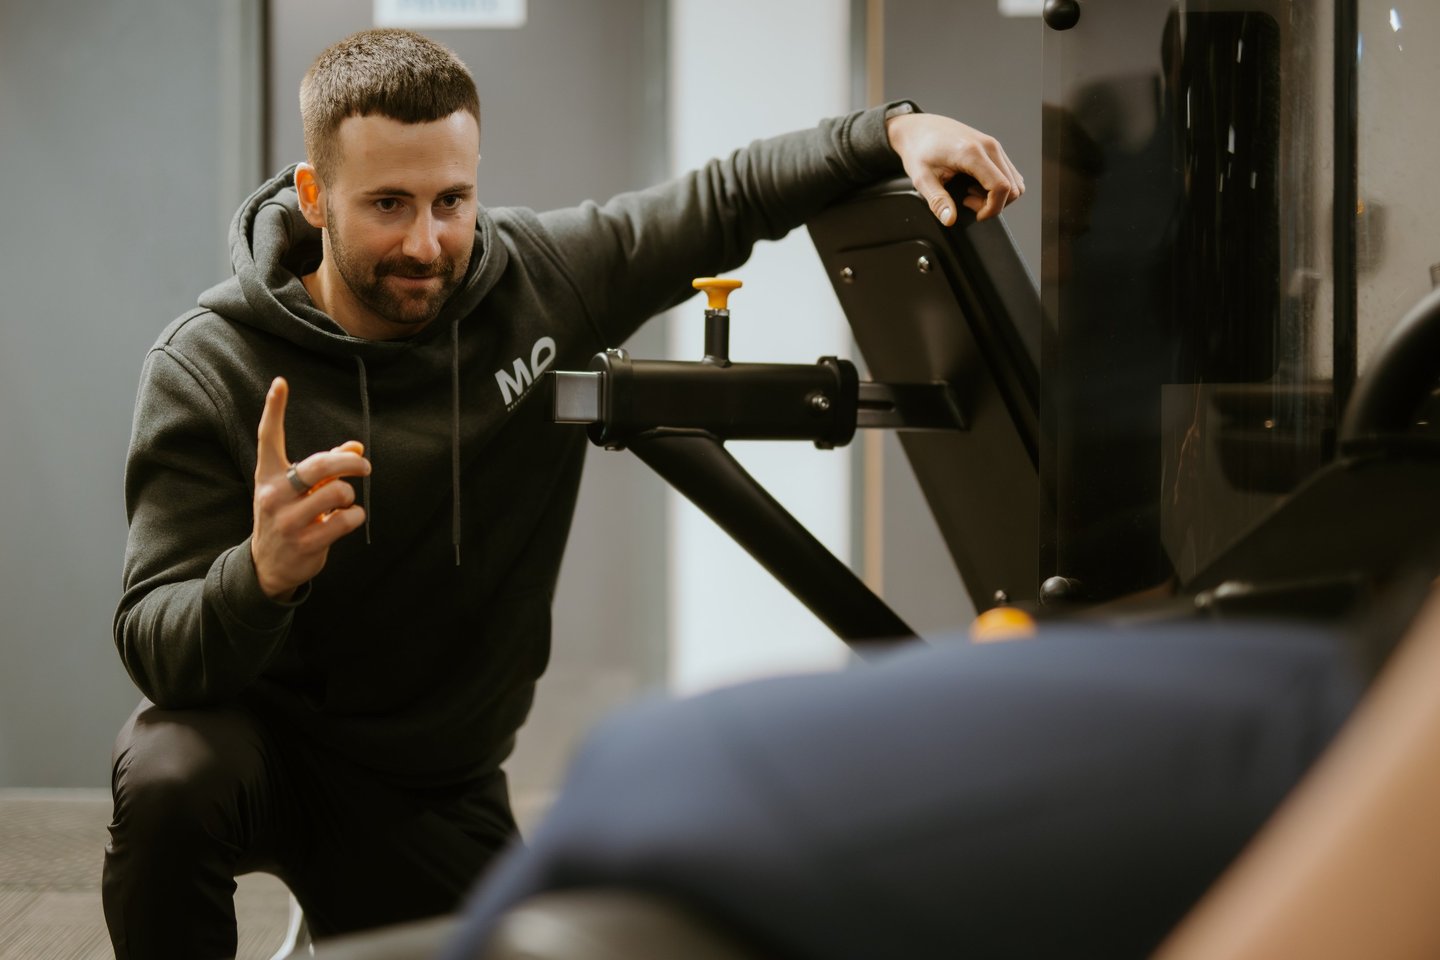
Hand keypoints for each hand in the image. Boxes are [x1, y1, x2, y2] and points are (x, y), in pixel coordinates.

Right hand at [250, 377, 369, 601]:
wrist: (269, 566)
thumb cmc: (288, 516)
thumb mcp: (298, 490)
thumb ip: (326, 468)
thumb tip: (357, 447)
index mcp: (268, 476)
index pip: (268, 437)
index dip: (274, 409)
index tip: (281, 382)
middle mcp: (274, 494)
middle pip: (321, 465)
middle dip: (351, 463)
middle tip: (365, 466)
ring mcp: (288, 520)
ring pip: (338, 493)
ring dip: (350, 496)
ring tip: (343, 504)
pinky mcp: (306, 542)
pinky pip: (347, 520)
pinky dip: (355, 517)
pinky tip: (345, 521)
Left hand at [886, 113, 1024, 224]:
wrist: (918, 128)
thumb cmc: (918, 150)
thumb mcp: (922, 179)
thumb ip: (938, 201)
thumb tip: (949, 220)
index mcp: (972, 153)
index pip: (1001, 187)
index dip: (992, 209)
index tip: (975, 214)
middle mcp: (988, 146)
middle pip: (1013, 187)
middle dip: (994, 204)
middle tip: (967, 202)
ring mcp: (993, 145)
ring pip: (1015, 181)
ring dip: (997, 195)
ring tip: (971, 193)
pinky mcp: (993, 147)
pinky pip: (1009, 172)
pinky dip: (998, 185)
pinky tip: (976, 185)